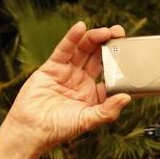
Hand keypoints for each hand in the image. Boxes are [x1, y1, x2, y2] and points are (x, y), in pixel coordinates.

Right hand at [1, 22, 130, 149]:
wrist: (31, 130)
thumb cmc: (58, 130)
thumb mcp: (87, 121)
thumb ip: (107, 110)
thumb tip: (126, 98)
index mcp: (93, 93)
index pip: (109, 73)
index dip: (119, 62)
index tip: (128, 53)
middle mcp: (81, 80)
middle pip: (97, 56)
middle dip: (108, 43)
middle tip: (118, 33)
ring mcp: (66, 72)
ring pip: (82, 50)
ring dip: (93, 38)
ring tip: (104, 31)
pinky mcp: (51, 67)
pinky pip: (64, 50)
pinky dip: (72, 38)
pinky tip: (80, 28)